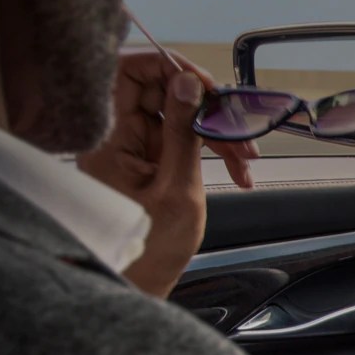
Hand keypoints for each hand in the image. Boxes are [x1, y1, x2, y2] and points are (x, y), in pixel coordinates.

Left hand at [77, 48, 258, 297]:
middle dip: (204, 105)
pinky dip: (209, 150)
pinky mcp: (147, 164)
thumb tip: (187, 83)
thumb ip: (183, 132)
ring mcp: (132, 151)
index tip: (204, 83)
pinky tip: (235, 169)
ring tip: (244, 158)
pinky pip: (180, 140)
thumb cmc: (149, 252)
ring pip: (177, 116)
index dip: (167, 67)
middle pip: (159, 92)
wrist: (139, 287)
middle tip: (236, 124)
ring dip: (215, 131)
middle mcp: (116, 138)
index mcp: (110, 139)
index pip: (128, 73)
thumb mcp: (177, 190)